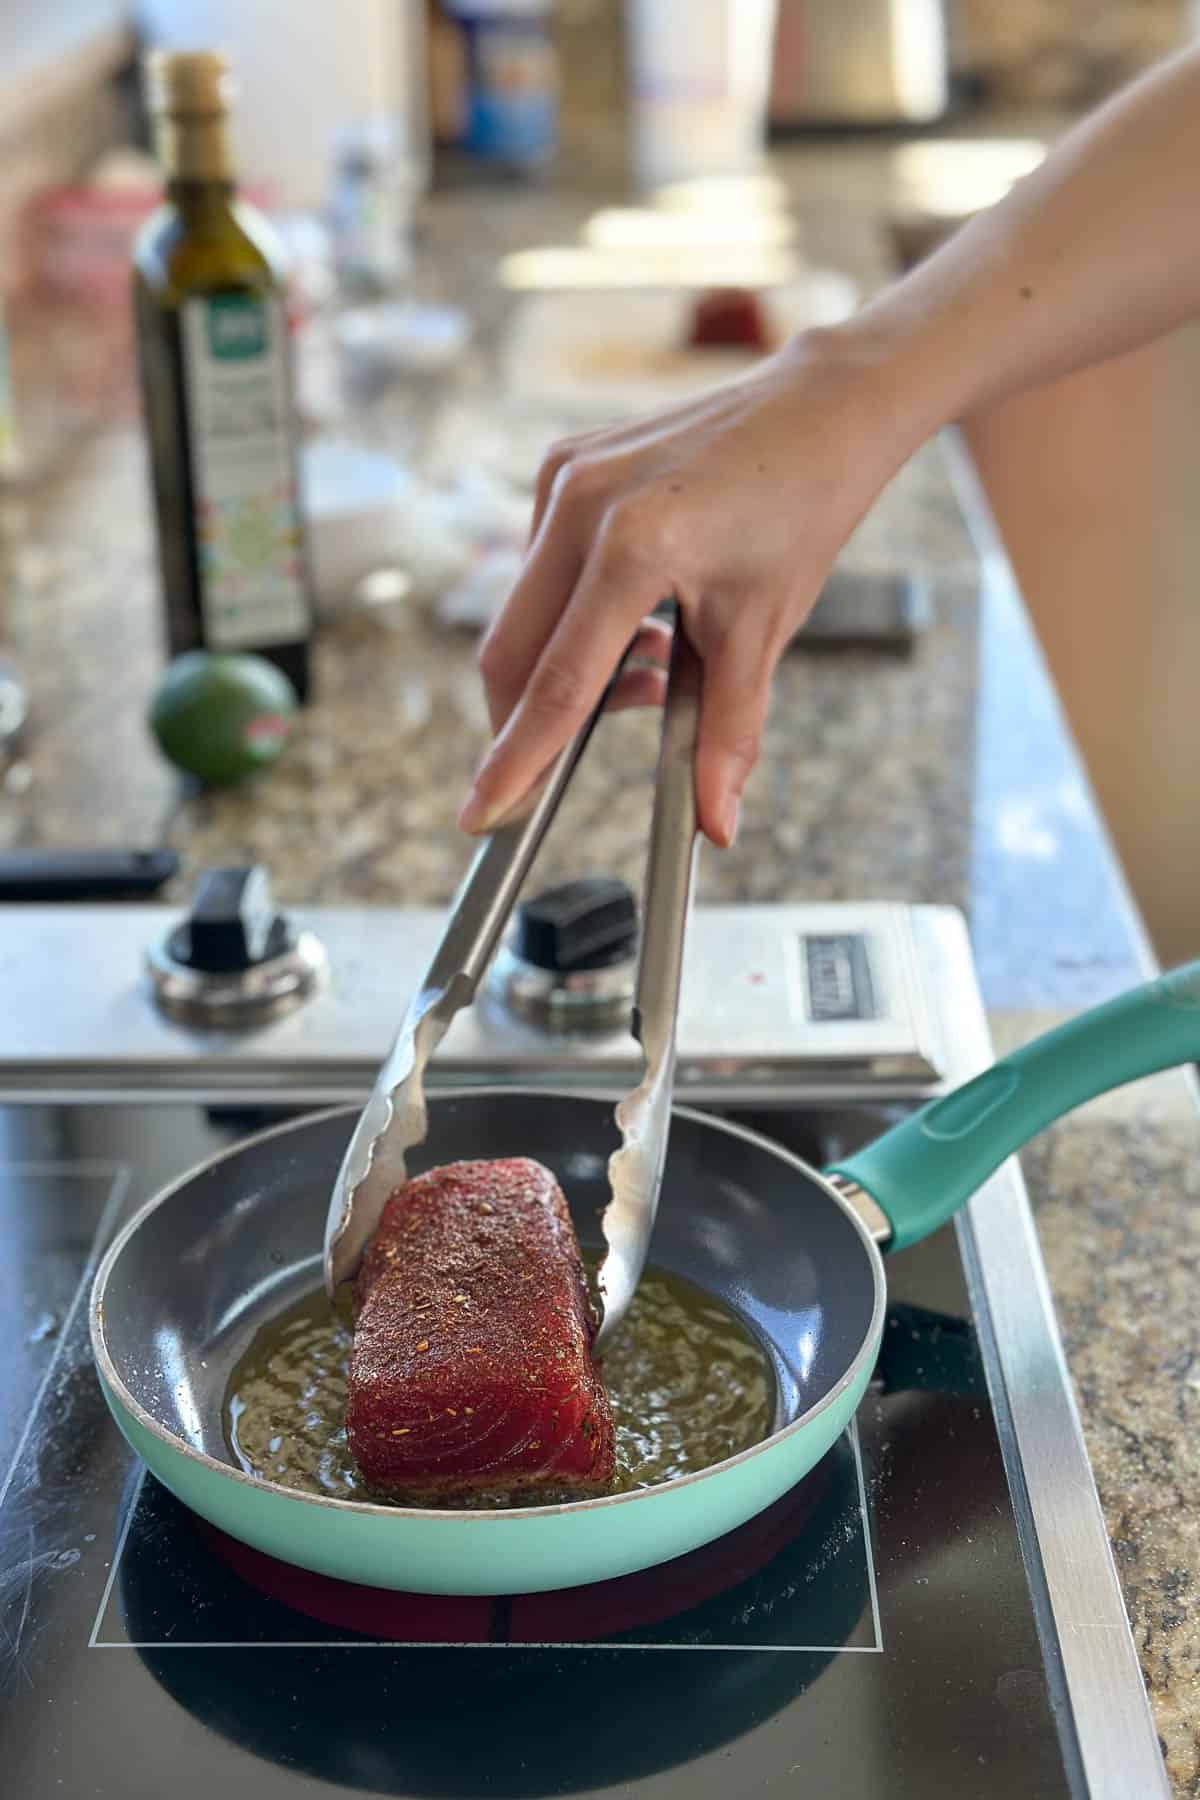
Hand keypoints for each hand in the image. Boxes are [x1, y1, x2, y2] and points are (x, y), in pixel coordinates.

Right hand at [458, 328, 918, 846]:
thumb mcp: (763, 632)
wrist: (819, 411)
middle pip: (511, 653)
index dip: (515, 761)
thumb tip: (714, 824)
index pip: (556, 684)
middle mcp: (582, 504)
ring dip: (563, 666)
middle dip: (527, 721)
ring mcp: (565, 476)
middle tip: (570, 759)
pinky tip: (639, 623)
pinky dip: (573, 616)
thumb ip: (728, 734)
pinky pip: (540, 568)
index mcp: (635, 546)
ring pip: (521, 614)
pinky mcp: (564, 464)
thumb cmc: (800, 511)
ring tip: (651, 672)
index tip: (480, 816)